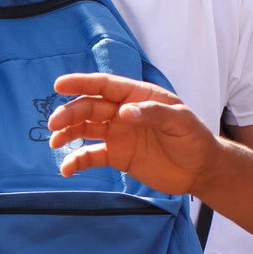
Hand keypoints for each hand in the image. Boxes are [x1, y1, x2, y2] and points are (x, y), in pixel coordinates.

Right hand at [45, 73, 219, 193]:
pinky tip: (66, 169)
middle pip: (89, 108)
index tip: (59, 85)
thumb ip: (153, 114)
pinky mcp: (116, 156)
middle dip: (69, 113)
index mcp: (138, 97)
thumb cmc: (194, 139)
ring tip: (55, 143)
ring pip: (85, 129)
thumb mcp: (180, 122)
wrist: (199, 169)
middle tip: (53, 124)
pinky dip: (76, 161)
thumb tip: (123, 112)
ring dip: (67, 133)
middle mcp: (123, 112)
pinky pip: (90, 156)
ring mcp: (118, 134)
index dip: (82, 83)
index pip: (106, 86)